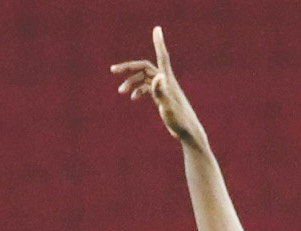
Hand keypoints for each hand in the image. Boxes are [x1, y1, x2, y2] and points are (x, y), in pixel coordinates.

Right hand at [111, 26, 204, 144]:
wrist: (188, 132)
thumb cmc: (180, 120)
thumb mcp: (168, 106)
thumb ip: (162, 92)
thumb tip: (157, 77)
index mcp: (167, 80)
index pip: (162, 56)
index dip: (159, 42)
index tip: (157, 28)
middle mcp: (165, 81)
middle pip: (144, 68)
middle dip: (129, 68)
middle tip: (113, 70)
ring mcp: (163, 89)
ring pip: (144, 79)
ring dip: (131, 82)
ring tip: (120, 91)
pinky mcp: (162, 97)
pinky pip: (147, 88)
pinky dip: (138, 90)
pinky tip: (132, 98)